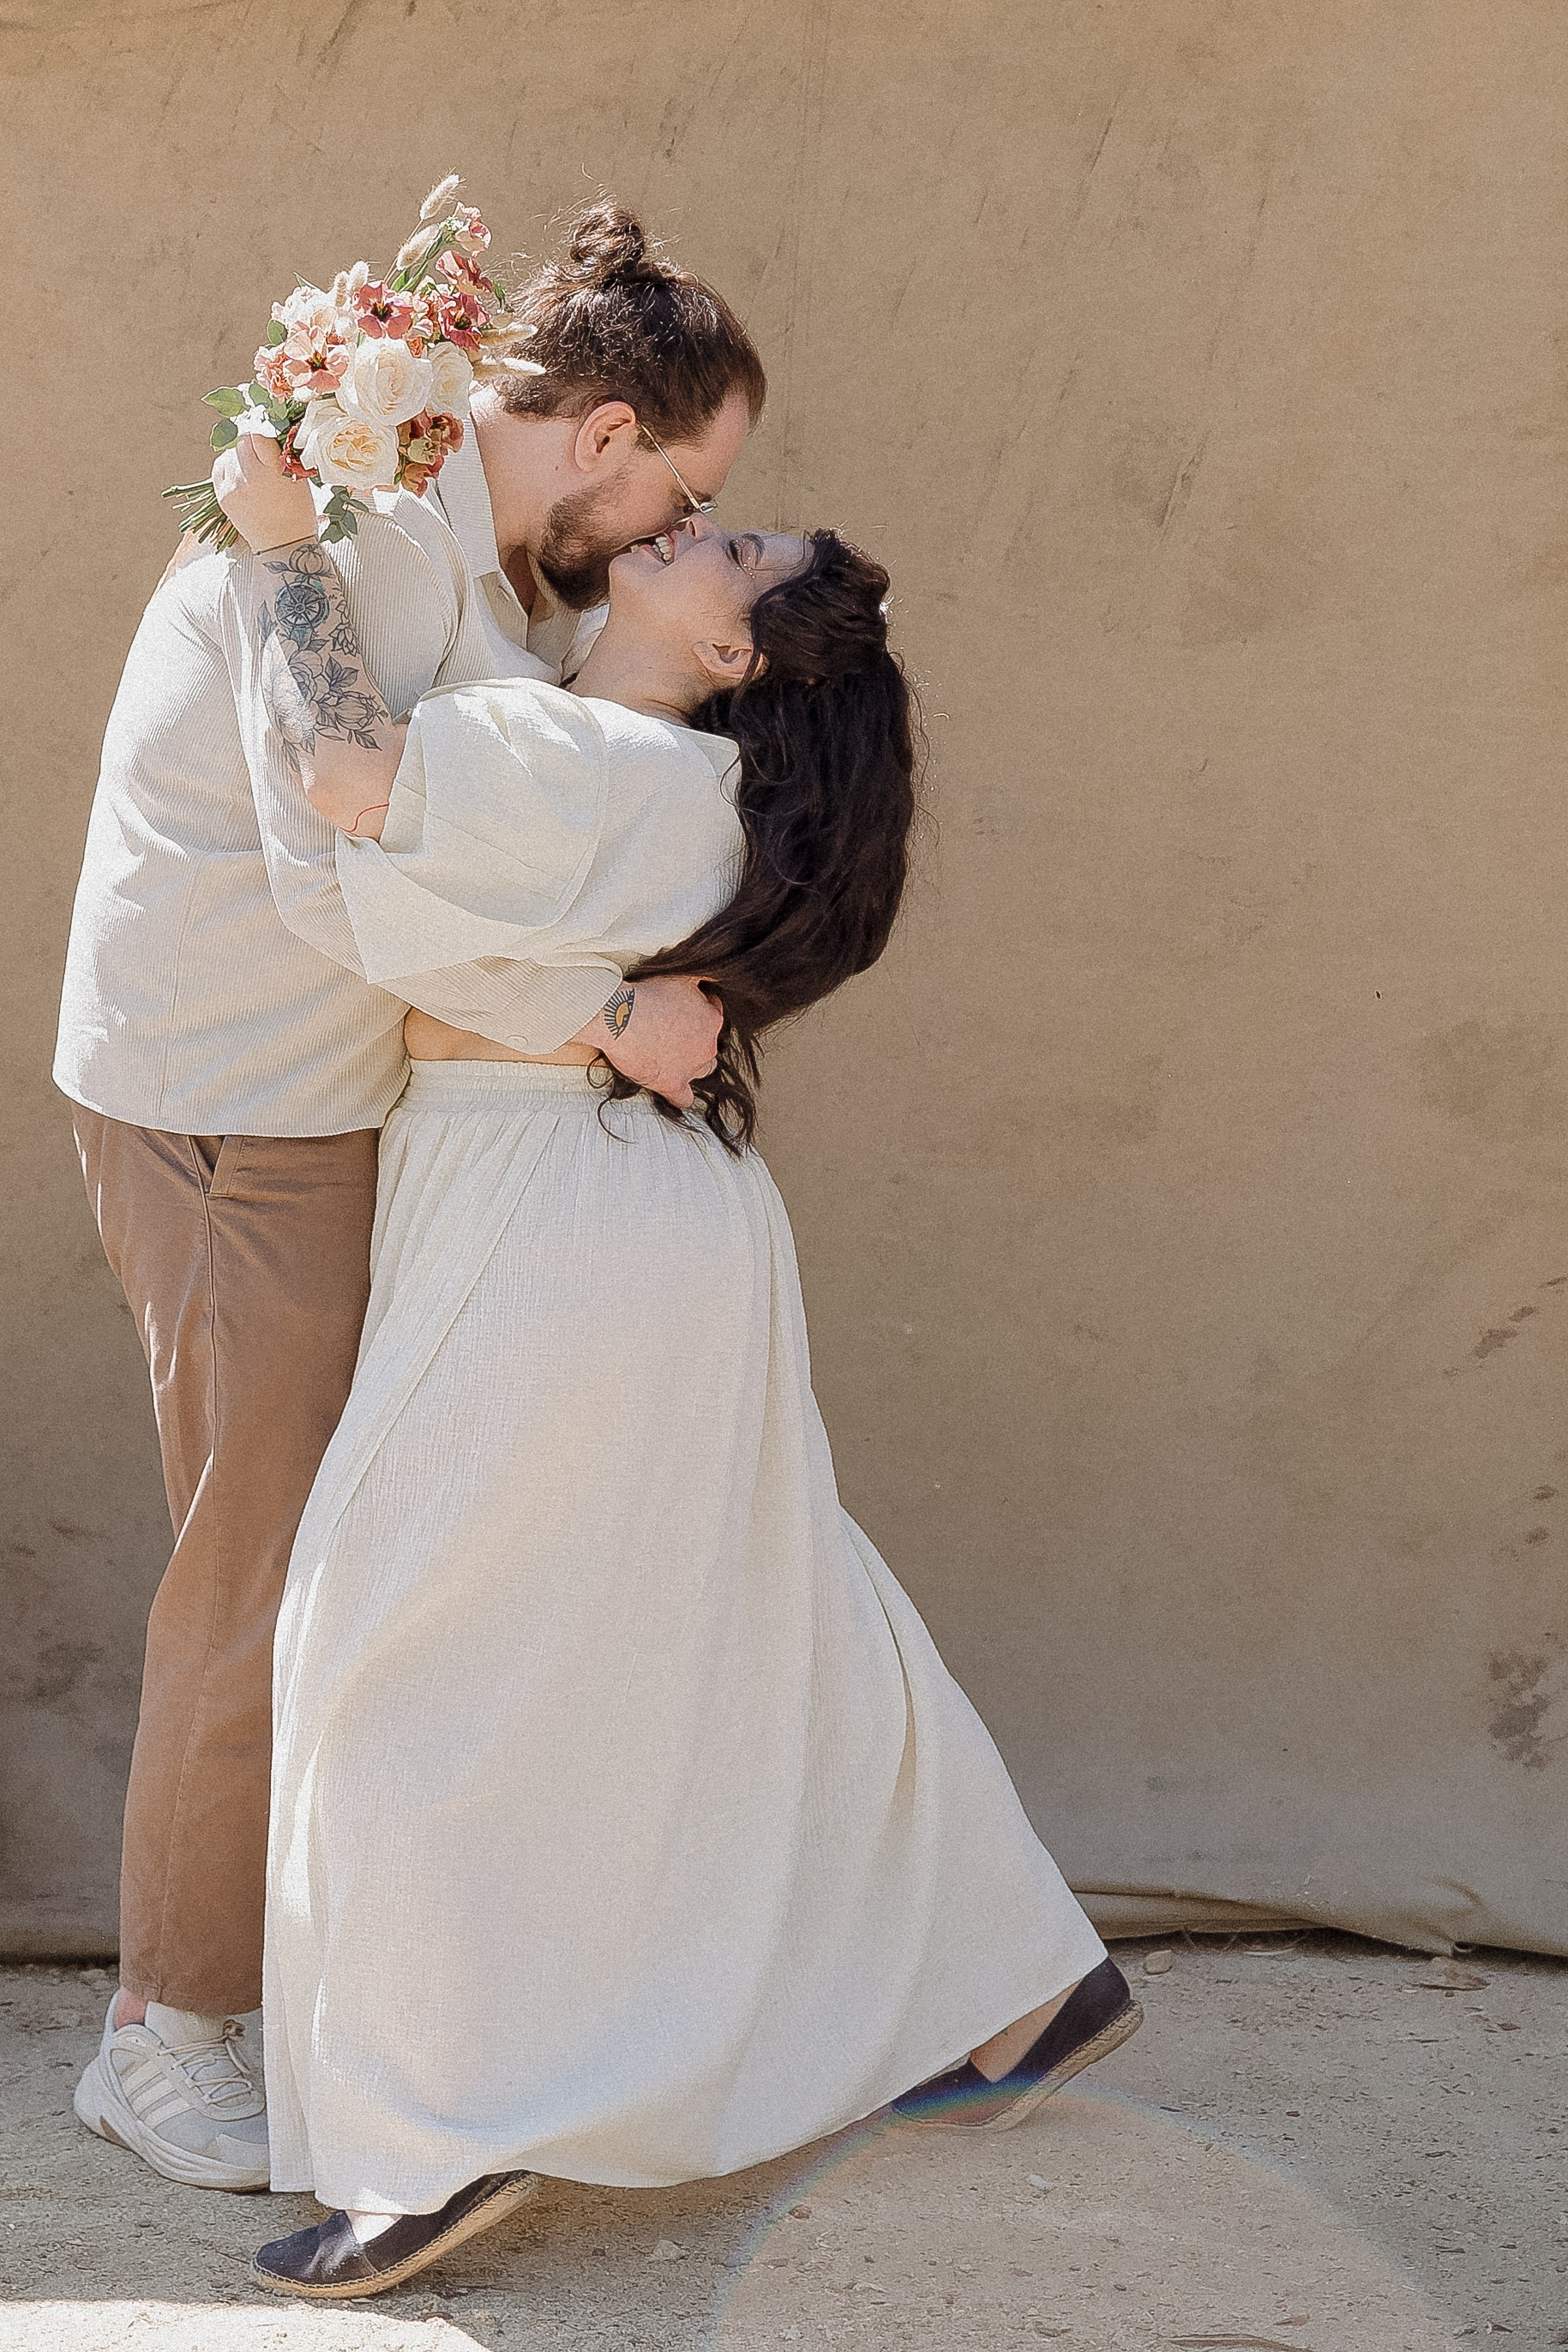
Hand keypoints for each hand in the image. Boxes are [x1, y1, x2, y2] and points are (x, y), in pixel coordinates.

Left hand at [212, 431, 317, 553]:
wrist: (283, 547)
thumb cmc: (298, 514)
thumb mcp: (298, 480)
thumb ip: (283, 455)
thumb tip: (273, 430)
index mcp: (274, 471)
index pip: (259, 432)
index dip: (260, 422)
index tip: (264, 419)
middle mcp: (251, 476)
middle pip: (242, 440)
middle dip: (251, 438)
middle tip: (258, 443)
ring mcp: (234, 486)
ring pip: (230, 452)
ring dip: (240, 452)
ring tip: (252, 464)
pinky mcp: (223, 496)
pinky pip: (220, 467)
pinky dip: (228, 464)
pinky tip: (239, 471)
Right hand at [592, 976, 722, 1108]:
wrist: (620, 1017)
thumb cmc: (649, 994)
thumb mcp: (683, 977)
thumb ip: (703, 978)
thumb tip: (717, 975)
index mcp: (712, 1021)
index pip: (713, 1016)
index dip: (698, 1011)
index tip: (682, 1010)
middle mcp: (707, 1046)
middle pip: (709, 1045)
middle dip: (696, 1038)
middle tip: (674, 1031)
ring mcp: (690, 1068)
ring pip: (702, 1070)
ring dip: (692, 1063)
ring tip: (673, 1055)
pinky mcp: (671, 1084)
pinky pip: (684, 1098)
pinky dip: (681, 1095)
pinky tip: (676, 1089)